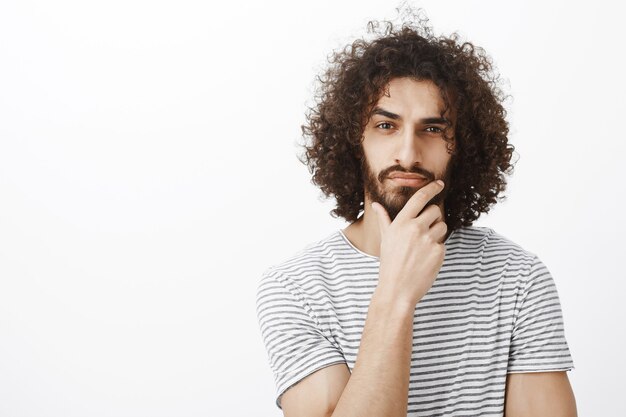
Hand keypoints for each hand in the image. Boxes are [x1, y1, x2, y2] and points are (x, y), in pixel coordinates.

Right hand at [371, 180, 447, 306]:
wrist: (397, 289)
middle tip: (424, 232)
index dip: (432, 188)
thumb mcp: (386, 239)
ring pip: (442, 226)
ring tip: (423, 248)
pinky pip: (443, 243)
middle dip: (433, 218)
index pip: (420, 198)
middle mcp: (415, 228)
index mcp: (401, 223)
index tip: (439, 184)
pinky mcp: (439, 252)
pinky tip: (426, 259)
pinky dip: (437, 249)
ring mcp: (428, 240)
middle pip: (435, 210)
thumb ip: (384, 220)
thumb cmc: (390, 264)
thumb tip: (376, 205)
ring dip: (436, 233)